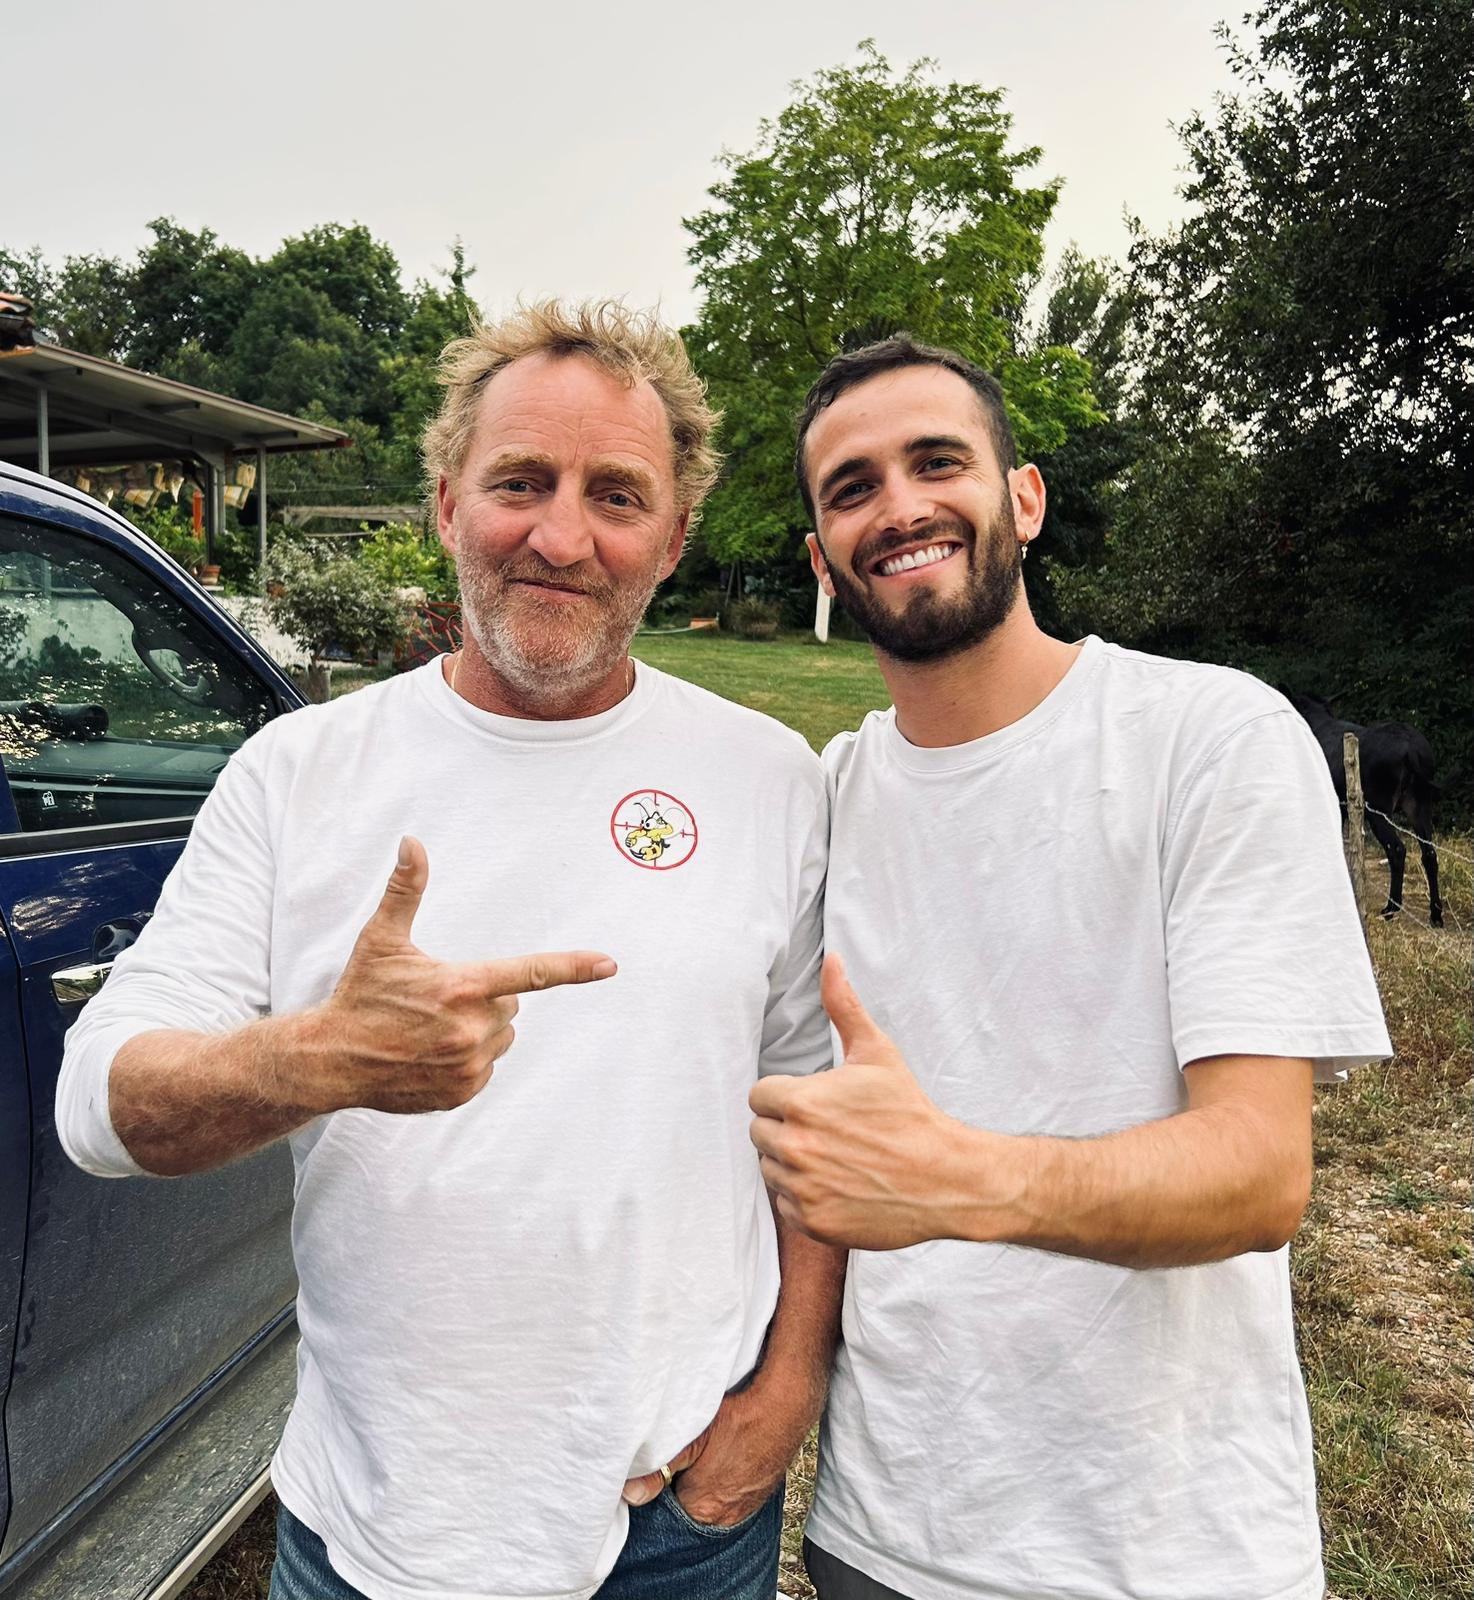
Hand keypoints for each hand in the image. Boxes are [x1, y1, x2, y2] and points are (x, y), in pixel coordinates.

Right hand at [308, 835, 615, 1114]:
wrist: (332, 1059)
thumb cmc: (360, 994)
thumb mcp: (382, 940)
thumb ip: (406, 891)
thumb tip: (412, 843)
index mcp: (462, 986)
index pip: (531, 973)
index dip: (574, 967)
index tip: (609, 964)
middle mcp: (472, 1028)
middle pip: (510, 1004)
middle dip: (485, 999)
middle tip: (440, 1001)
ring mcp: (469, 1064)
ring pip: (502, 1037)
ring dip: (479, 1031)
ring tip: (431, 1029)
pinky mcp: (463, 1091)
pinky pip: (487, 1068)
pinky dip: (468, 1060)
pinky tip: (431, 1054)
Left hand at [622, 1383, 793, 1526]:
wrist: (783, 1408)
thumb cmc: (738, 1419)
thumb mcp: (693, 1439)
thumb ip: (660, 1470)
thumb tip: (630, 1494)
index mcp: (702, 1509)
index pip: (668, 1512)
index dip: (661, 1490)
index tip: (660, 1470)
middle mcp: (724, 1518)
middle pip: (689, 1511)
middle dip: (681, 1490)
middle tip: (683, 1462)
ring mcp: (745, 1509)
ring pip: (712, 1505)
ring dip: (705, 1488)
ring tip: (705, 1460)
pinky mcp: (759, 1496)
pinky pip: (733, 1498)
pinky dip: (725, 1485)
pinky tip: (724, 1462)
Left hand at [749, 953, 974, 1249]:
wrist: (947, 1177)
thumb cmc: (909, 1112)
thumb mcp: (877, 1053)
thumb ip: (844, 1006)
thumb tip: (830, 959)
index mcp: (801, 1102)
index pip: (760, 1096)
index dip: (787, 1097)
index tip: (819, 1103)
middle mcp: (795, 1146)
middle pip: (760, 1132)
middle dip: (786, 1129)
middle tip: (830, 1131)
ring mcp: (803, 1188)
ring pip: (769, 1169)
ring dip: (793, 1164)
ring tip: (837, 1157)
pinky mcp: (812, 1222)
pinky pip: (786, 1205)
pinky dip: (805, 1198)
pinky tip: (839, 1185)